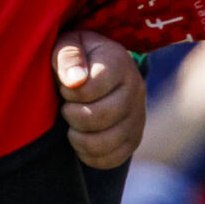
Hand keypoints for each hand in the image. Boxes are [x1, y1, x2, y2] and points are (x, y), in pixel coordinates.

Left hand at [55, 29, 144, 169]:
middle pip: (99, 117)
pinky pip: (111, 160)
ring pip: (104, 143)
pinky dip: (89, 155)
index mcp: (119, 62)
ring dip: (78, 138)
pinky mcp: (134, 139)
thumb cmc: (78, 56)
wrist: (99, 69)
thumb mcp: (68, 44)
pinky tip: (82, 139)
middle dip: (72, 115)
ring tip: (73, 124)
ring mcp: (138, 117)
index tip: (65, 86)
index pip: (89, 89)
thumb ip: (68, 55)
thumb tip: (75, 81)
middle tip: (67, 107)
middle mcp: (136, 89)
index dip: (68, 92)